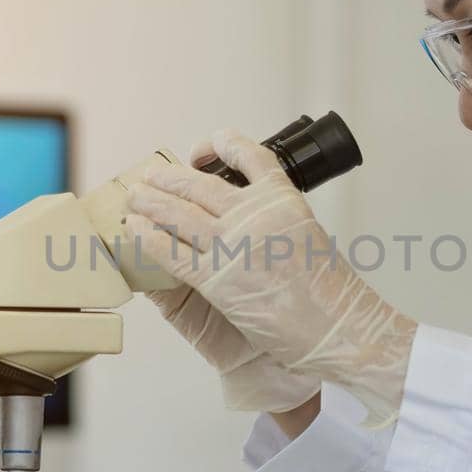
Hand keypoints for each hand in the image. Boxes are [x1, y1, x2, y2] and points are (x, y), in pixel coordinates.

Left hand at [123, 129, 415, 426]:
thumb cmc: (329, 291)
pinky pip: (171, 251)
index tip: (204, 148)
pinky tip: (134, 229)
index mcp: (283, 199)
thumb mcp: (308, 236)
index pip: (249, 155)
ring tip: (135, 197)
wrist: (337, 327)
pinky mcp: (216, 280)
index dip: (221, 144)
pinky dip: (147, 237)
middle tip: (151, 175)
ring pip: (179, 212)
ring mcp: (234, 245)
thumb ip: (276, 221)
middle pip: (200, 184)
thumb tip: (242, 215)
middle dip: (169, 178)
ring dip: (150, 202)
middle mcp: (256, 215)